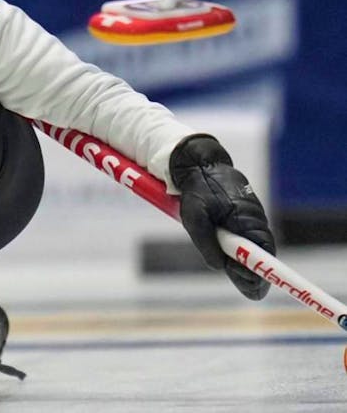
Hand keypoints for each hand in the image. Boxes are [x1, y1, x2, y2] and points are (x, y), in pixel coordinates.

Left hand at [169, 134, 275, 300]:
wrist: (200, 164)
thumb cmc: (197, 189)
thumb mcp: (195, 218)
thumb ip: (206, 243)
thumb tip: (220, 266)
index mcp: (246, 219)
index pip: (263, 252)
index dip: (260, 273)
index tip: (253, 288)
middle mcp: (253, 220)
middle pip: (260, 255)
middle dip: (253, 273)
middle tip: (249, 292)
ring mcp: (249, 218)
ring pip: (252, 248)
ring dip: (244, 263)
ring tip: (239, 278)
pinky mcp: (241, 217)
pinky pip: (245, 239)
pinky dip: (239, 252)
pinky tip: (231, 260)